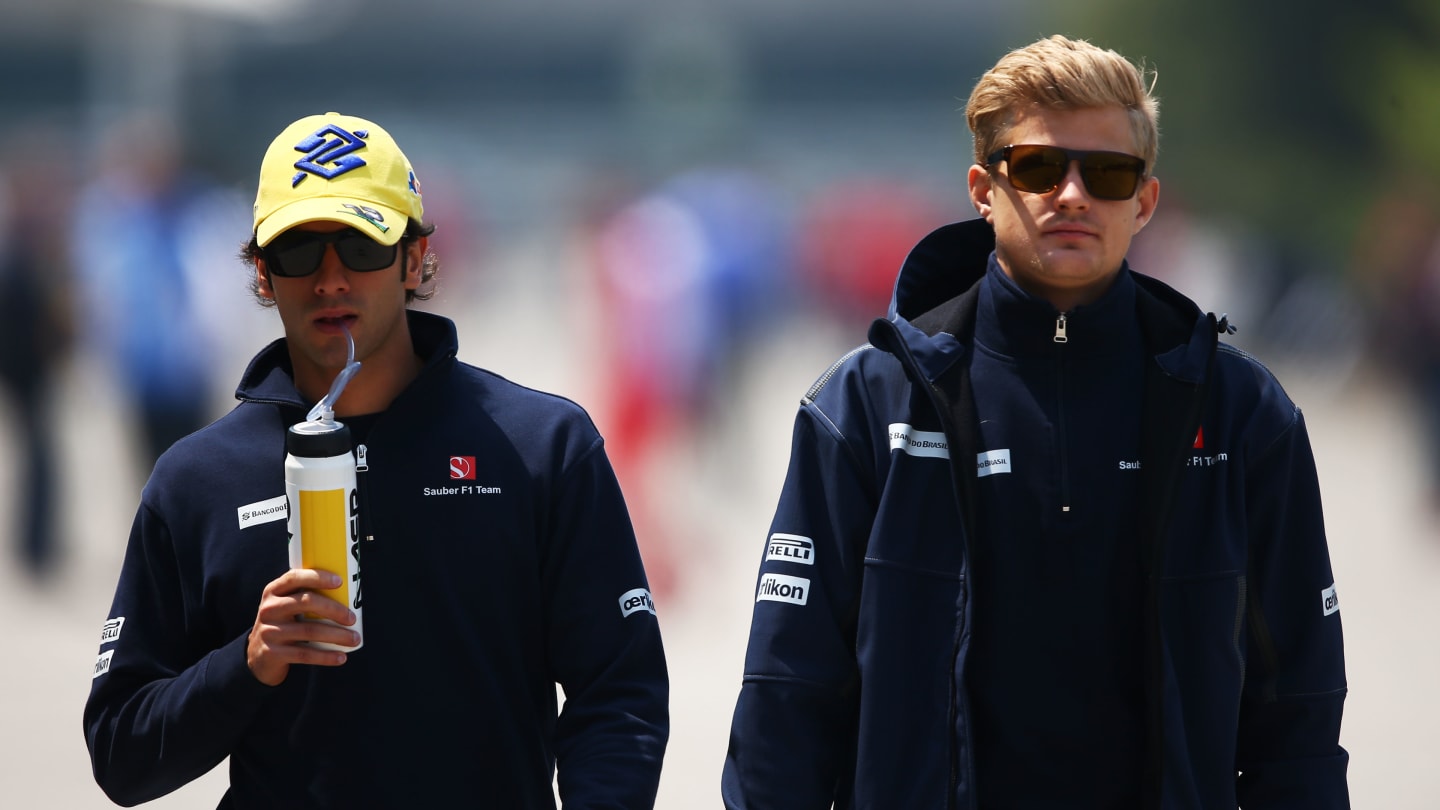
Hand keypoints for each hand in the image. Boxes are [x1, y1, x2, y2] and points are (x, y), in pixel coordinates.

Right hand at [246, 568, 358, 685]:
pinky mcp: (272, 653)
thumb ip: (305, 596)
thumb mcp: (286, 606)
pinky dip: (326, 656)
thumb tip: (349, 594)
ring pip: (309, 631)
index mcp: (273, 591)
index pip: (294, 577)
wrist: (257, 655)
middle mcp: (269, 609)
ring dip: (337, 635)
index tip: (340, 581)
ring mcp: (269, 631)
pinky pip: (304, 654)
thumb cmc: (283, 623)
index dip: (317, 577)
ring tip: (354, 639)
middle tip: (353, 618)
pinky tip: (341, 657)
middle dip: (334, 609)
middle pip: (306, 602)